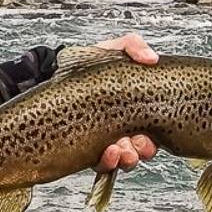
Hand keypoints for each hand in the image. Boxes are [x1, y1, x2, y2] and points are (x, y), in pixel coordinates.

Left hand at [95, 33, 158, 168]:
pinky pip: (103, 165)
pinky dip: (109, 162)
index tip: (154, 132)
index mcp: (136, 109)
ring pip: (125, 160)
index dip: (158, 134)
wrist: (53, 74)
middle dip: (143, 149)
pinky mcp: (88, 151)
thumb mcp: (113, 50)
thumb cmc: (89, 65)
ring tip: (121, 148)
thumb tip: (151, 58)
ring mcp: (107, 141)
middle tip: (137, 142)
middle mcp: (125, 129)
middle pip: (144, 149)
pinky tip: (108, 151)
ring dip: (128, 157)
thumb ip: (133, 46)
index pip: (155, 129)